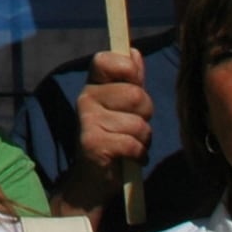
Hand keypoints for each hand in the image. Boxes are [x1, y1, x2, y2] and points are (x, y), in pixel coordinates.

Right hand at [57, 48, 153, 209]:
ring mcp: (87, 121)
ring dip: (144, 139)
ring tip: (131, 144)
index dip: (127, 68)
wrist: (93, 179)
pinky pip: (133, 144)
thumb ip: (131, 80)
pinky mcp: (93, 144)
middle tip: (135, 126)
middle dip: (146, 114)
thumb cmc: (114, 138)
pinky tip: (129, 158)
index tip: (134, 83)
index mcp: (93, 85)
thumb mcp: (124, 106)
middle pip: (136, 94)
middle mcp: (85, 98)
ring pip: (138, 124)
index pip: (106, 59)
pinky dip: (139, 154)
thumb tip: (134, 52)